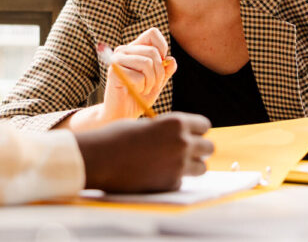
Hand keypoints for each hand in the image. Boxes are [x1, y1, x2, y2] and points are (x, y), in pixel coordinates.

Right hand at [75, 112, 213, 192]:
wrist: (99, 159)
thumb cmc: (117, 137)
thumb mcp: (147, 125)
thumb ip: (167, 130)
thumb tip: (181, 137)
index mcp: (177, 123)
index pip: (204, 125)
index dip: (195, 130)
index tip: (189, 135)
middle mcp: (183, 143)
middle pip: (208, 147)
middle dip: (198, 149)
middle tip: (184, 151)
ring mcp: (179, 165)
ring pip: (202, 168)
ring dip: (191, 166)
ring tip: (172, 164)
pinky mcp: (170, 184)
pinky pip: (181, 181)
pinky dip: (171, 180)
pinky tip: (153, 175)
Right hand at [101, 27, 176, 120]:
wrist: (122, 114)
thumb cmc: (139, 97)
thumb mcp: (157, 82)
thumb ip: (165, 71)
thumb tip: (172, 60)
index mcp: (134, 48)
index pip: (152, 33)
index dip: (162, 47)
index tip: (161, 64)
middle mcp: (124, 50)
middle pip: (153, 52)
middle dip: (160, 73)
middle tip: (154, 85)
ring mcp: (117, 60)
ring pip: (147, 63)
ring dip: (151, 82)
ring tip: (144, 89)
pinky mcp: (114, 72)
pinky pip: (139, 77)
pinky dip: (142, 88)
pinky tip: (134, 92)